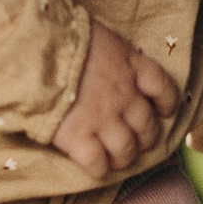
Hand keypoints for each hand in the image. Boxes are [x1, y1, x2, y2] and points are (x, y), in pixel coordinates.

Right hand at [51, 21, 175, 179]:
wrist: (35, 50)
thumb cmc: (63, 34)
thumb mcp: (98, 35)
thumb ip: (111, 53)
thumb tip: (107, 60)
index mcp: (130, 65)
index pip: (163, 87)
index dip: (167, 102)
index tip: (164, 110)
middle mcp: (123, 95)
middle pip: (147, 126)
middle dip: (144, 137)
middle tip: (135, 140)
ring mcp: (102, 119)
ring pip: (126, 149)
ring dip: (123, 157)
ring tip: (116, 159)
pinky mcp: (78, 137)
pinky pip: (97, 163)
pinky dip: (99, 169)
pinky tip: (95, 167)